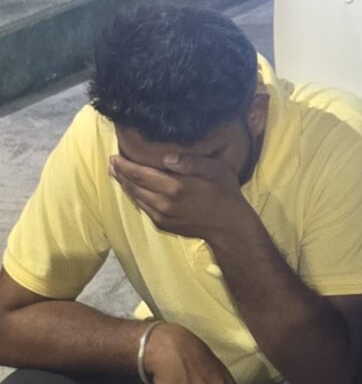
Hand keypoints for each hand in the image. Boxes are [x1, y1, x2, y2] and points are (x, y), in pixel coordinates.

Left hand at [110, 149, 247, 245]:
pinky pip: (143, 207)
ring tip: (116, 174)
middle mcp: (164, 202)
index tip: (115, 156)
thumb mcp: (216, 171)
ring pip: (136, 197)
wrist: (229, 227)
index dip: (126, 165)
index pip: (141, 174)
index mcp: (175, 186)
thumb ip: (190, 162)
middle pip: (134, 185)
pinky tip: (133, 189)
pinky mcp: (163, 224)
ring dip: (124, 185)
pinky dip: (135, 196)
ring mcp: (162, 215)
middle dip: (120, 173)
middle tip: (111, 162)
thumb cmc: (225, 194)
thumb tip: (166, 157)